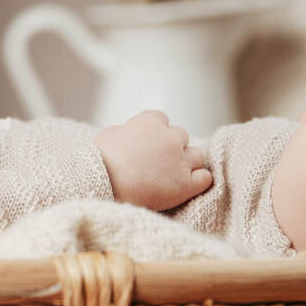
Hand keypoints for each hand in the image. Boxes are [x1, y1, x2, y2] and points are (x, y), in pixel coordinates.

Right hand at [95, 110, 212, 210]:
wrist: (103, 186)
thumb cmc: (100, 162)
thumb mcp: (109, 135)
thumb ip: (126, 131)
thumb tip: (129, 134)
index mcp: (151, 122)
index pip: (162, 119)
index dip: (155, 133)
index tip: (147, 144)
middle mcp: (170, 138)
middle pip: (181, 136)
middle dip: (172, 147)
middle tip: (159, 162)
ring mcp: (180, 161)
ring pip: (197, 156)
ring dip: (188, 162)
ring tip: (173, 175)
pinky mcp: (185, 184)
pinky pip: (204, 178)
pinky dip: (200, 180)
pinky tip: (190, 185)